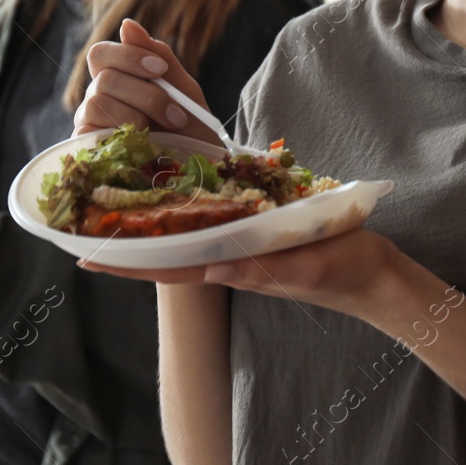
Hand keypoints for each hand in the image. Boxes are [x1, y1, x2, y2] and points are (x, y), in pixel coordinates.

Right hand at [74, 18, 211, 140]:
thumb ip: (159, 56)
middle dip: (146, 95)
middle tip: (176, 115)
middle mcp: (99, 98)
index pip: (102, 54)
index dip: (128, 57)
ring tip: (161, 134)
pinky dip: (120, 134)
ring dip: (136, 116)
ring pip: (97, 101)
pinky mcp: (86, 150)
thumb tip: (127, 24)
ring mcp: (90, 124)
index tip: (159, 70)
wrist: (199, 173)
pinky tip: (142, 144)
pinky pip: (89, 130)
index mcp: (120, 78)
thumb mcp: (184, 90)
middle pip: (105, 78)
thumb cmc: (191, 131)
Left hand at [80, 227, 414, 324]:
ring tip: (118, 200)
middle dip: (132, 240)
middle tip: (86, 219)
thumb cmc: (349, 270)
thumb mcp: (309, 267)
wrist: (379, 275)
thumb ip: (263, 271)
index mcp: (239, 268)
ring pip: (191, 235)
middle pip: (172, 251)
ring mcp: (248, 247)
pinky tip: (178, 189)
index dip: (129, 264)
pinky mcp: (264, 233)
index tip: (86, 257)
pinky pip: (218, 221)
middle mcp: (234, 259)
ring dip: (156, 221)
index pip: (172, 269)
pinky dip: (192, 208)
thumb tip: (213, 270)